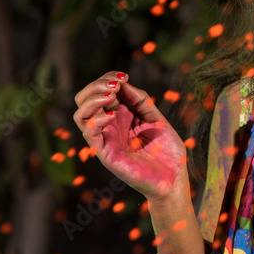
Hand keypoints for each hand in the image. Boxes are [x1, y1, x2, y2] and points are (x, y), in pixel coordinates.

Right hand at [72, 71, 186, 201]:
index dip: (108, 78)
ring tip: (111, 95)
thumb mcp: (155, 118)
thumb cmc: (167, 151)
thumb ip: (140, 100)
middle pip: (85, 99)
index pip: (102, 90)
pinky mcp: (105, 153)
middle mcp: (109, 125)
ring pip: (80, 115)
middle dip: (96, 85)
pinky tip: (112, 115)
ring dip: (92, 99)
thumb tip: (123, 82)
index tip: (125, 75)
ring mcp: (105, 139)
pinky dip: (96, 119)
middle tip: (115, 83)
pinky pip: (90, 133)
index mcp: (121, 115)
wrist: (173, 178)